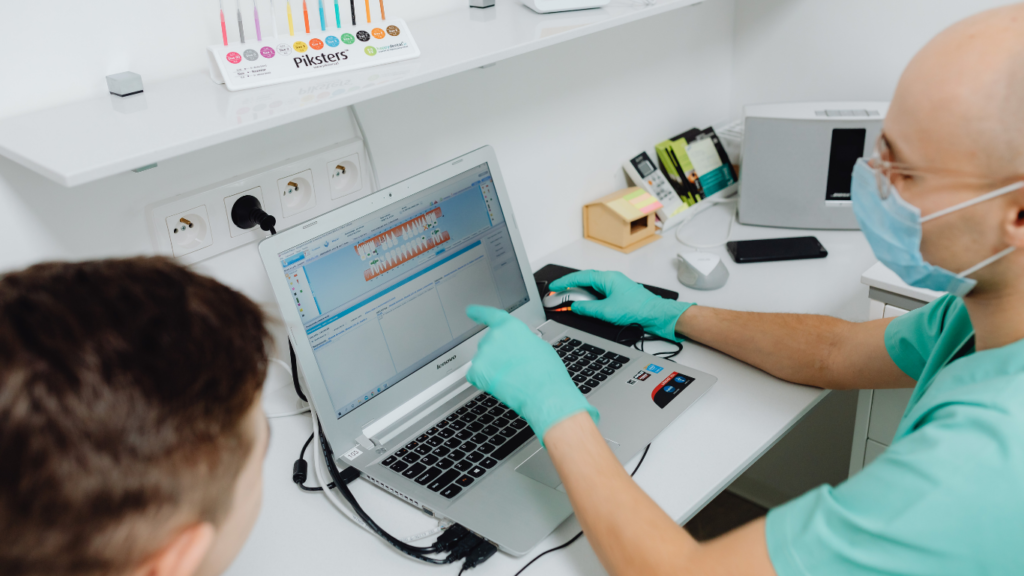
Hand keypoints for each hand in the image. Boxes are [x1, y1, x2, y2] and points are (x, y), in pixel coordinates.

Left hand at [466, 305, 598, 443]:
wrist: (543, 393)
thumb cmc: (546, 372)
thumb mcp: (538, 345)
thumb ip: (521, 339)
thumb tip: (516, 345)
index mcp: (510, 327)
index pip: (490, 315)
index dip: (479, 312)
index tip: (470, 311)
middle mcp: (493, 336)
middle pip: (489, 344)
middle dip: (497, 354)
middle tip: (514, 367)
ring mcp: (483, 354)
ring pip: (483, 361)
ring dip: (492, 368)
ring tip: (512, 377)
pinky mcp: (477, 371)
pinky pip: (475, 375)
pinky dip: (484, 380)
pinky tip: (500, 384)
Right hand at [549, 270, 693, 340]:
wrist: (656, 315)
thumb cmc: (637, 309)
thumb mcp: (606, 311)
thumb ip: (587, 309)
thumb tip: (575, 307)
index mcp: (607, 278)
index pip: (580, 278)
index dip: (564, 282)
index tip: (553, 287)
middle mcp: (610, 279)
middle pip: (584, 280)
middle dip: (570, 288)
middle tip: (557, 295)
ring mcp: (615, 286)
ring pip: (592, 287)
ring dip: (580, 294)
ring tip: (569, 302)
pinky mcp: (619, 294)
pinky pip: (599, 293)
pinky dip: (589, 298)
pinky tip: (586, 306)